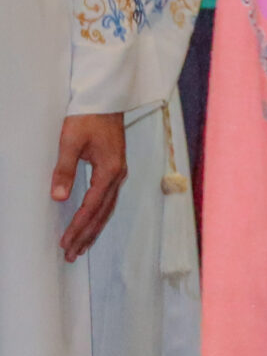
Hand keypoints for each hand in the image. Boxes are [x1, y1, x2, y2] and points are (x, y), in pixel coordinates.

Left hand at [53, 113, 124, 259]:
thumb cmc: (88, 118)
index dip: (79, 226)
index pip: (92, 206)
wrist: (104, 100)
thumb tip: (59, 197)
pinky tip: (93, 222)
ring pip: (107, 208)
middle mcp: (118, 174)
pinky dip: (100, 215)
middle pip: (102, 212)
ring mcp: (119, 171)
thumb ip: (64, 170)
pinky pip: (108, 199)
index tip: (67, 242)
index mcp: (109, 169)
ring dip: (94, 228)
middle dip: (87, 234)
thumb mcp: (70, 143)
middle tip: (72, 254)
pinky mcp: (115, 168)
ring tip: (82, 246)